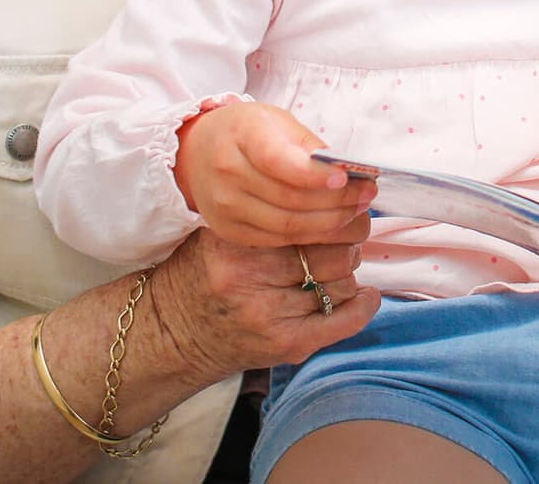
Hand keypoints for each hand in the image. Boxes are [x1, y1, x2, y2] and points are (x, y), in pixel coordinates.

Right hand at [151, 223, 380, 375]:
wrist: (172, 333)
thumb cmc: (203, 274)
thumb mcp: (221, 233)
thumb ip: (266, 216)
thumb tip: (331, 195)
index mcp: (236, 239)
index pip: (308, 216)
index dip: (337, 208)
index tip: (344, 204)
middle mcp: (251, 275)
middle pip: (332, 249)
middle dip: (350, 239)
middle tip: (349, 234)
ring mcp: (269, 313)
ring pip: (341, 283)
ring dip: (349, 272)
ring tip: (339, 266)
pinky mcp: (285, 344)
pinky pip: (342, 321)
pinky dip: (362, 307)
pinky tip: (366, 297)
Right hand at [175, 102, 375, 246]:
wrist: (197, 152)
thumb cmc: (245, 132)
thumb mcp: (276, 120)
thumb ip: (308, 145)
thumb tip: (347, 169)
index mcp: (241, 136)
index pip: (280, 162)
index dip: (315, 175)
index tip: (347, 177)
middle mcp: (228, 175)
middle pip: (289, 199)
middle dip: (336, 201)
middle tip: (367, 194)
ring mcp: (226, 208)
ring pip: (288, 226)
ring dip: (329, 222)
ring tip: (355, 210)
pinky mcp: (230, 231)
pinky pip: (278, 240)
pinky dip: (310, 236)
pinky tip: (331, 224)